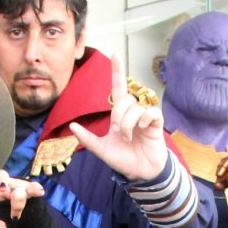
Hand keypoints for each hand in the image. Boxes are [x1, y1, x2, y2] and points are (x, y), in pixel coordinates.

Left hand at [65, 56, 167, 181]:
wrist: (139, 173)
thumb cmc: (123, 159)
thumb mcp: (101, 149)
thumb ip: (87, 138)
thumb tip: (72, 127)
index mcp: (120, 113)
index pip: (118, 88)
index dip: (117, 71)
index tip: (114, 54)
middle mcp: (133, 111)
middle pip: (125, 99)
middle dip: (118, 115)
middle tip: (118, 132)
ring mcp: (145, 116)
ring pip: (135, 107)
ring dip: (128, 123)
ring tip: (129, 137)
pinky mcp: (156, 122)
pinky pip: (150, 111)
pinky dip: (144, 119)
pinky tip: (142, 129)